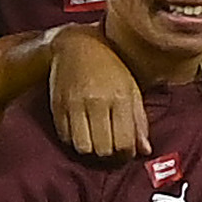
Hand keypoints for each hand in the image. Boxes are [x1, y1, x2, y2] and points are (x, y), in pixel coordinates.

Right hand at [50, 27, 148, 160]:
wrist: (76, 45)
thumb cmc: (111, 67)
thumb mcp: (132, 87)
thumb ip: (139, 120)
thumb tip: (145, 150)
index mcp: (120, 96)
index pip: (124, 141)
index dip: (126, 154)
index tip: (127, 153)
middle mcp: (97, 101)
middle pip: (103, 148)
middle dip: (110, 155)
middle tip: (113, 151)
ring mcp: (74, 104)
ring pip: (82, 147)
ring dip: (91, 151)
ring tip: (97, 143)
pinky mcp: (57, 107)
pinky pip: (65, 138)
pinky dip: (74, 142)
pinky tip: (83, 134)